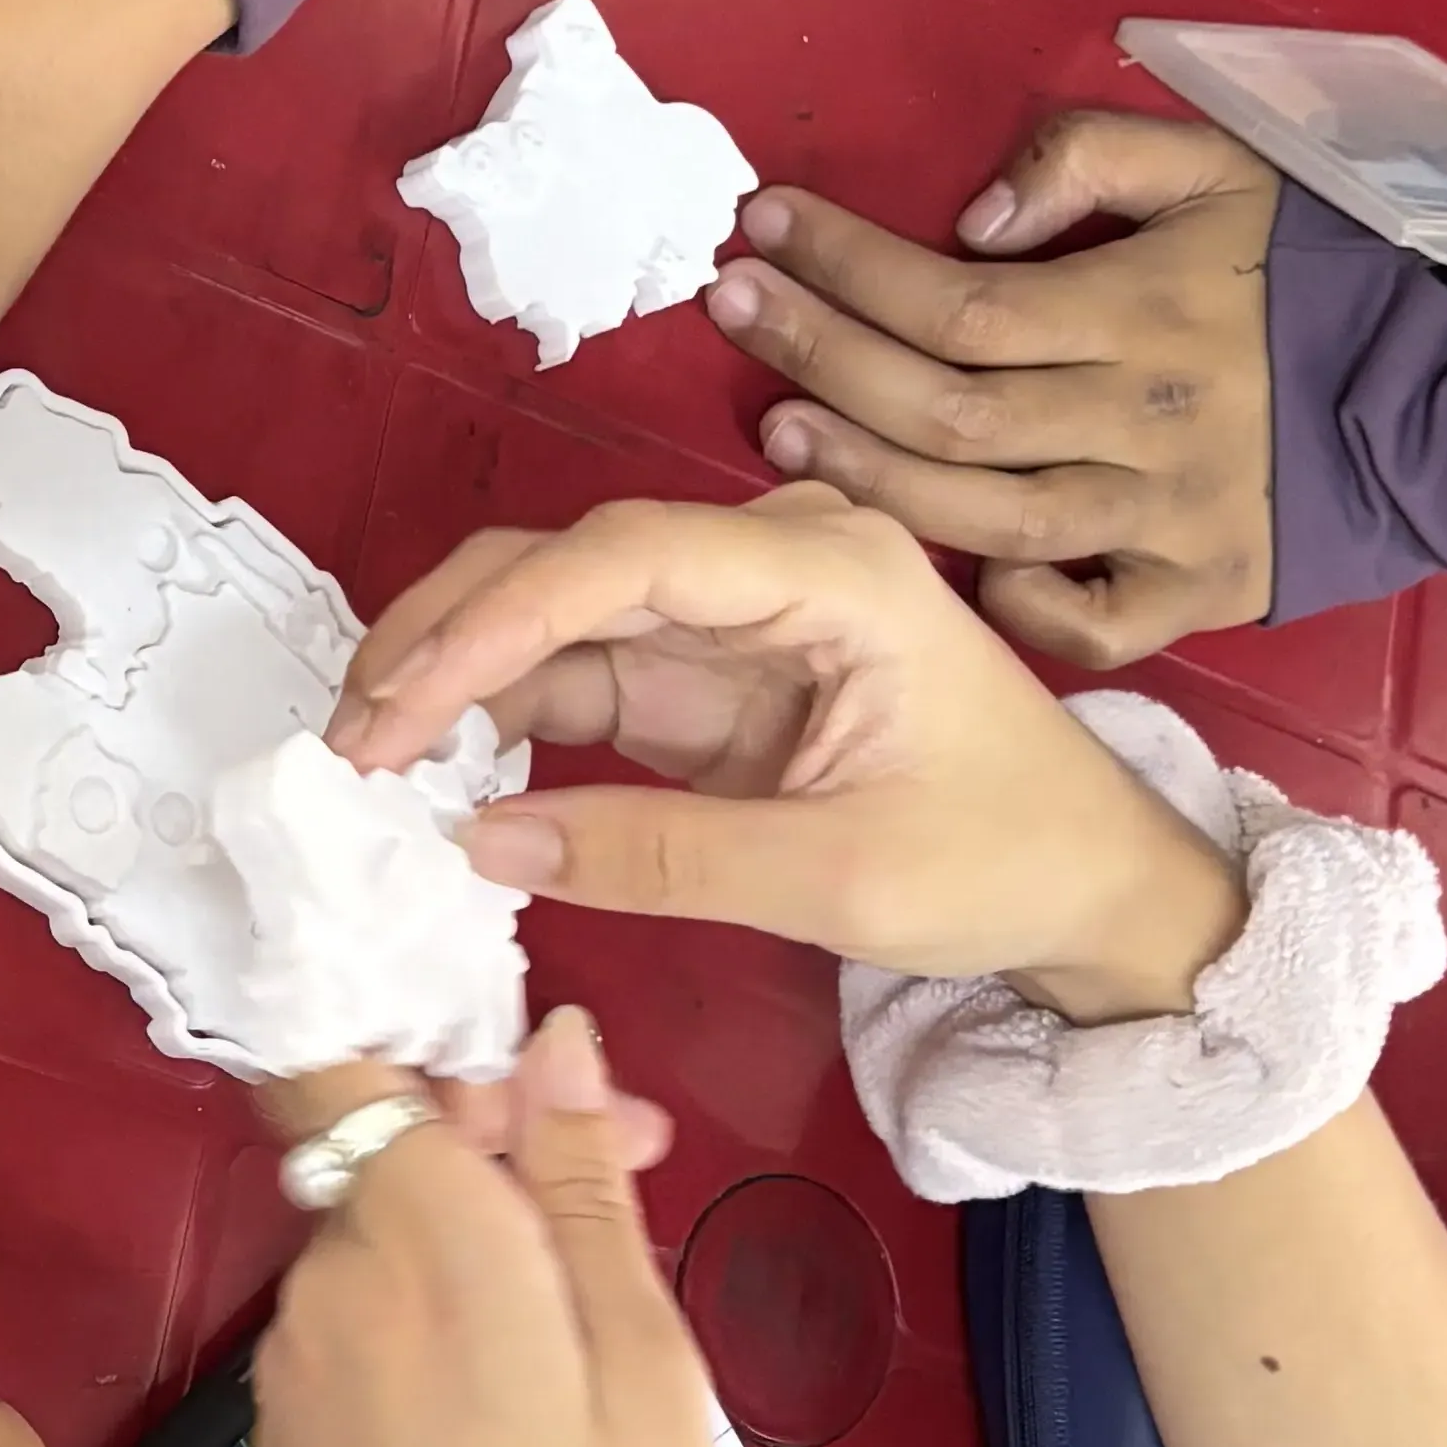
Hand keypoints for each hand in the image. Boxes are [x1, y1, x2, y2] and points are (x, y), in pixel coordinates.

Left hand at [253, 1020, 718, 1446]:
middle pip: (381, 1151)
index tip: (512, 1051)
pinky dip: (435, 1333)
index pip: (340, 1058)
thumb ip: (586, 1197)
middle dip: (494, 1140)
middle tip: (633, 1174)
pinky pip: (358, 1340)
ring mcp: (291, 1382)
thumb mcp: (649, 1380)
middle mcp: (324, 1295)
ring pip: (376, 1248)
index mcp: (418, 1246)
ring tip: (596, 1316)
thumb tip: (550, 1043)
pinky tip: (522, 1410)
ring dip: (471, 1242)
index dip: (413, 1025)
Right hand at [334, 482, 1243, 1020]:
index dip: (497, 621)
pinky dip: (502, 714)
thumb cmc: (1007, 861)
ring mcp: (740, 616)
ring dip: (458, 674)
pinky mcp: (716, 677)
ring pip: (559, 613)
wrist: (1097, 887)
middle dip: (448, 637)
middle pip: (572, 563)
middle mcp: (776, 563)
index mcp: (833, 572)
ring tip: (368, 757)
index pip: (627, 558)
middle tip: (349, 738)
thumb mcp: (841, 880)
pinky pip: (583, 672)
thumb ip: (661, 859)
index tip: (403, 707)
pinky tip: (436, 765)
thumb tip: (482, 838)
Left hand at [702, 110, 1280, 665]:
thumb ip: (1094, 158)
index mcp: (1143, 310)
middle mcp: (1142, 421)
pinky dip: (1017, 607)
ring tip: (779, 429)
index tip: (766, 227)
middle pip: (948, 407)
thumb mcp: (1221, 165)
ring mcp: (1169, 517)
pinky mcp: (1200, 590)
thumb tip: (975, 214)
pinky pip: (1091, 623)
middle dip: (821, 355)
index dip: (848, 267)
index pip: (958, 299)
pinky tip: (947, 570)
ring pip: (989, 517)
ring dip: (871, 476)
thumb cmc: (1317, 266)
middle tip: (734, 310)